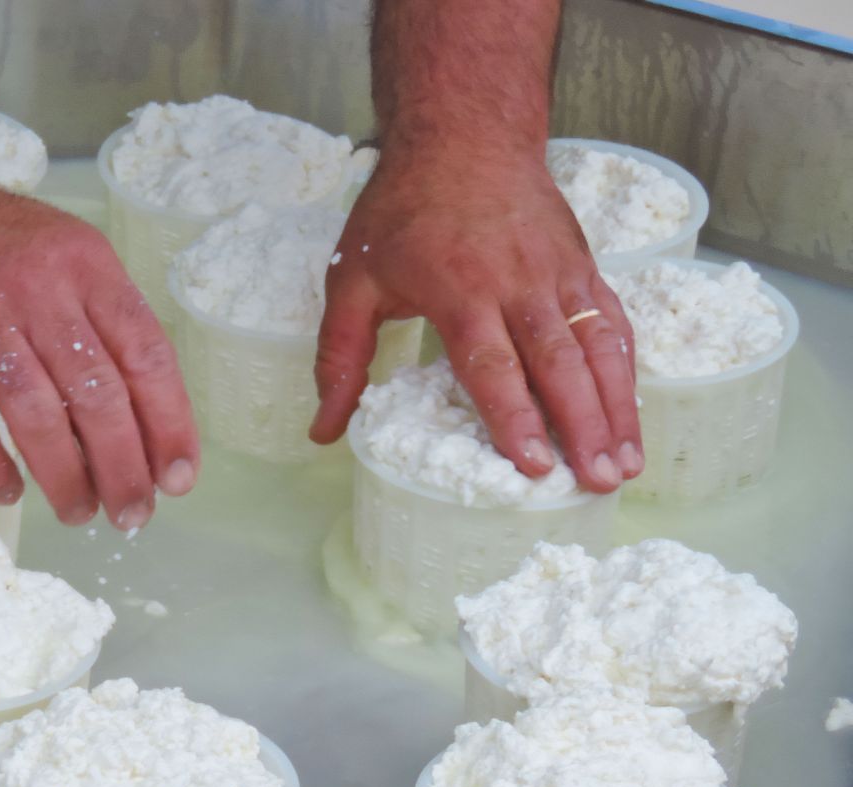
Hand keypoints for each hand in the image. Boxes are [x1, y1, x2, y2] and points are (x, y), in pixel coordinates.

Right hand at [0, 174, 199, 529]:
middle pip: (96, 395)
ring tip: (80, 513)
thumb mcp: (64, 259)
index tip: (179, 477)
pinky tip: (11, 490)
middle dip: (123, 468)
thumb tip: (145, 426)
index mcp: (84, 266)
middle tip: (133, 513)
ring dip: (66, 478)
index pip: (145, 354)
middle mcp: (35, 291)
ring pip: (36, 416)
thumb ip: (103, 326)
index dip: (170, 423)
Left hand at [308, 148, 642, 491]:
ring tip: (626, 464)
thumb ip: (340, 359)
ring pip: (597, 348)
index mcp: (460, 291)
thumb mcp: (353, 281)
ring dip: (616, 409)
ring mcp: (559, 275)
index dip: (514, 418)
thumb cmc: (401, 211)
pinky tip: (631, 415)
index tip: (533, 465)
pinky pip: (612, 324)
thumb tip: (323, 432)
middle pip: (558, 365)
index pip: (493, 366)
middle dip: (581, 427)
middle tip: (597, 483)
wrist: (464, 134)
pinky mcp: (583, 267)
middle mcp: (518, 285)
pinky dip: (626, 372)